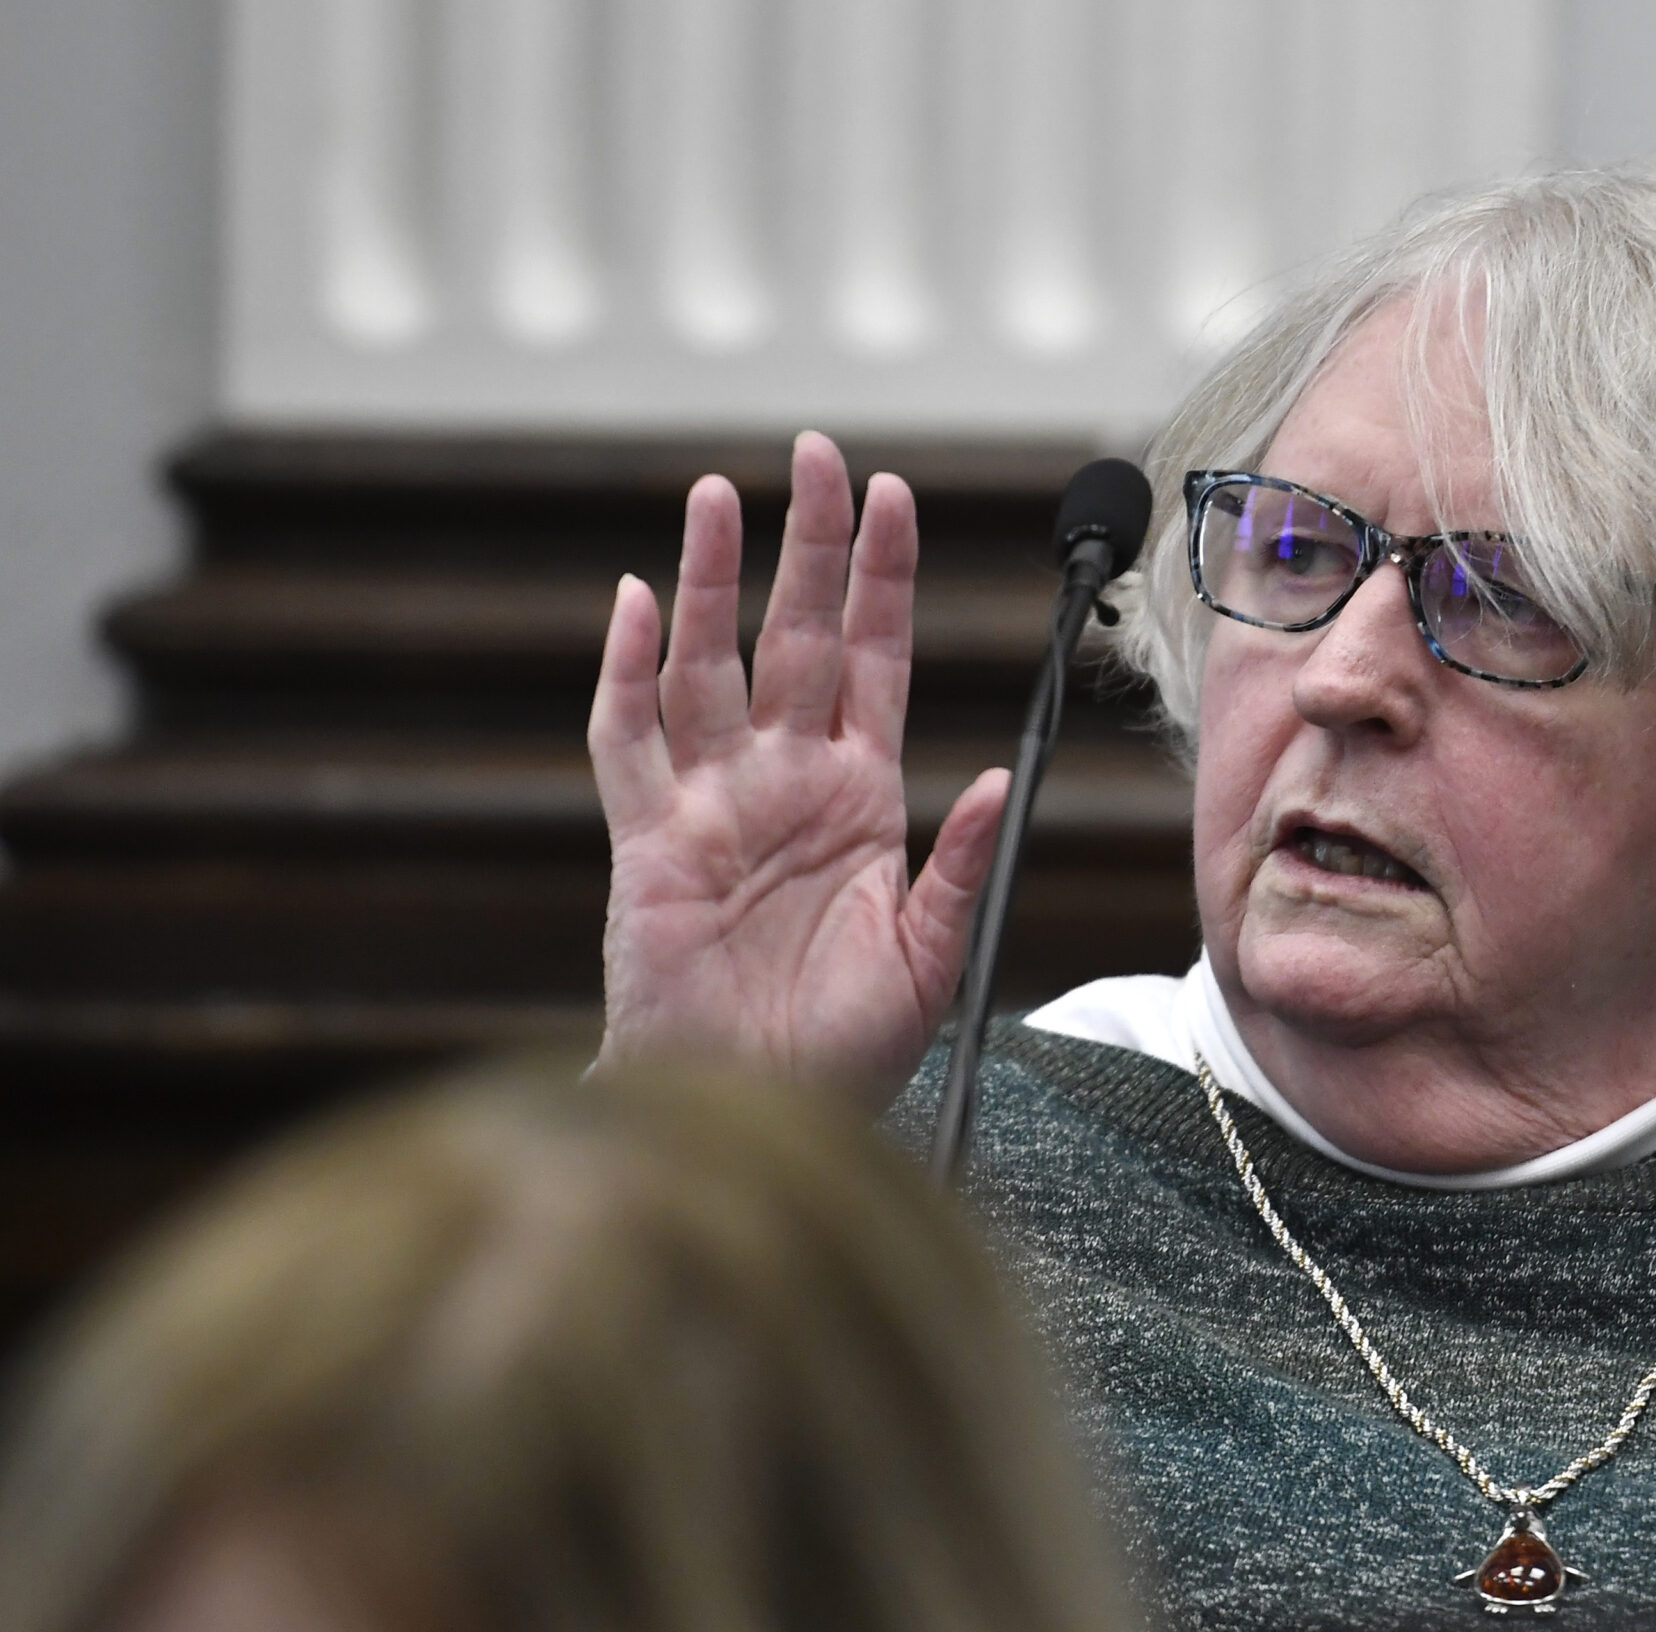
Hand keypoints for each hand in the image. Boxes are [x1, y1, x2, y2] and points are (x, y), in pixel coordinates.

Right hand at [587, 431, 1008, 1102]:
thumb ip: (955, 863)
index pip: (874, 659)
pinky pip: (628, 743)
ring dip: (713, 582)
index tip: (895, 496)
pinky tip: (634, 604)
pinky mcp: (646, 845)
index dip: (882, 579)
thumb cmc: (844, 1050)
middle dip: (808, 546)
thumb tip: (990, 777)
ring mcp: (712, 805)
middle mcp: (785, 782)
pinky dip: (626, 674)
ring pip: (708, 666)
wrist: (757, 1112)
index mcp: (860, 797)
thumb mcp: (929, 958)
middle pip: (794, 637)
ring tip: (718, 496)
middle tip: (817, 455)